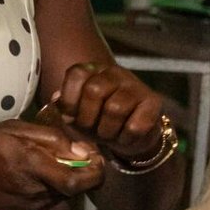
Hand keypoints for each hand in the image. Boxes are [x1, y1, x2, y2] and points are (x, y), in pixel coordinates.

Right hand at [0, 121, 105, 209]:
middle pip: (79, 186)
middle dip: (83, 170)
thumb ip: (50, 138)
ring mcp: (36, 206)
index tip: (95, 155)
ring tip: (50, 160)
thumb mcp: (14, 130)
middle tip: (74, 153)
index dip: (96, 170)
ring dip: (68, 177)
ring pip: (67, 192)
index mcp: (35, 167)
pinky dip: (54, 185)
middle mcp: (40, 192)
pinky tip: (38, 173)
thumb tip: (80, 150)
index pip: (80, 179)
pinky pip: (53, 198)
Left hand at [47, 62, 171, 163]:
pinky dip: (125, 138)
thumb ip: (65, 106)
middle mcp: (115, 73)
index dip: (69, 99)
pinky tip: (125, 138)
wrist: (133, 135)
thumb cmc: (100, 122)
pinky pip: (134, 125)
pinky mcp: (153, 102)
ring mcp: (135, 86)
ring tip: (108, 134)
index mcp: (94, 71)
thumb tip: (56, 100)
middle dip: (87, 118)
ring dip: (106, 131)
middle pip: (94, 91)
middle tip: (91, 129)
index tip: (71, 117)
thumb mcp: (78, 115)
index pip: (76, 74)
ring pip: (114, 109)